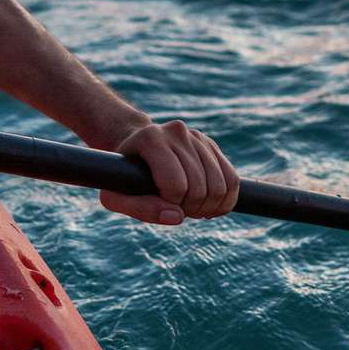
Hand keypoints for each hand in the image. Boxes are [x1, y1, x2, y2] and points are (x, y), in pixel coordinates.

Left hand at [102, 120, 239, 224]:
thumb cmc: (121, 177)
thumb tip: (177, 217)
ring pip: (221, 186)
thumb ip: (141, 208)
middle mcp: (178, 132)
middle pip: (200, 188)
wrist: (134, 149)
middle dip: (190, 209)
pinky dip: (225, 202)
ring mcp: (197, 137)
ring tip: (190, 208)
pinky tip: (208, 206)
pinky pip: (232, 180)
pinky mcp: (211, 145)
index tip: (160, 203)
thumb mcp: (116, 196)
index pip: (176, 184)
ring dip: (208, 208)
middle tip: (176, 209)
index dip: (171, 204)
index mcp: (151, 139)